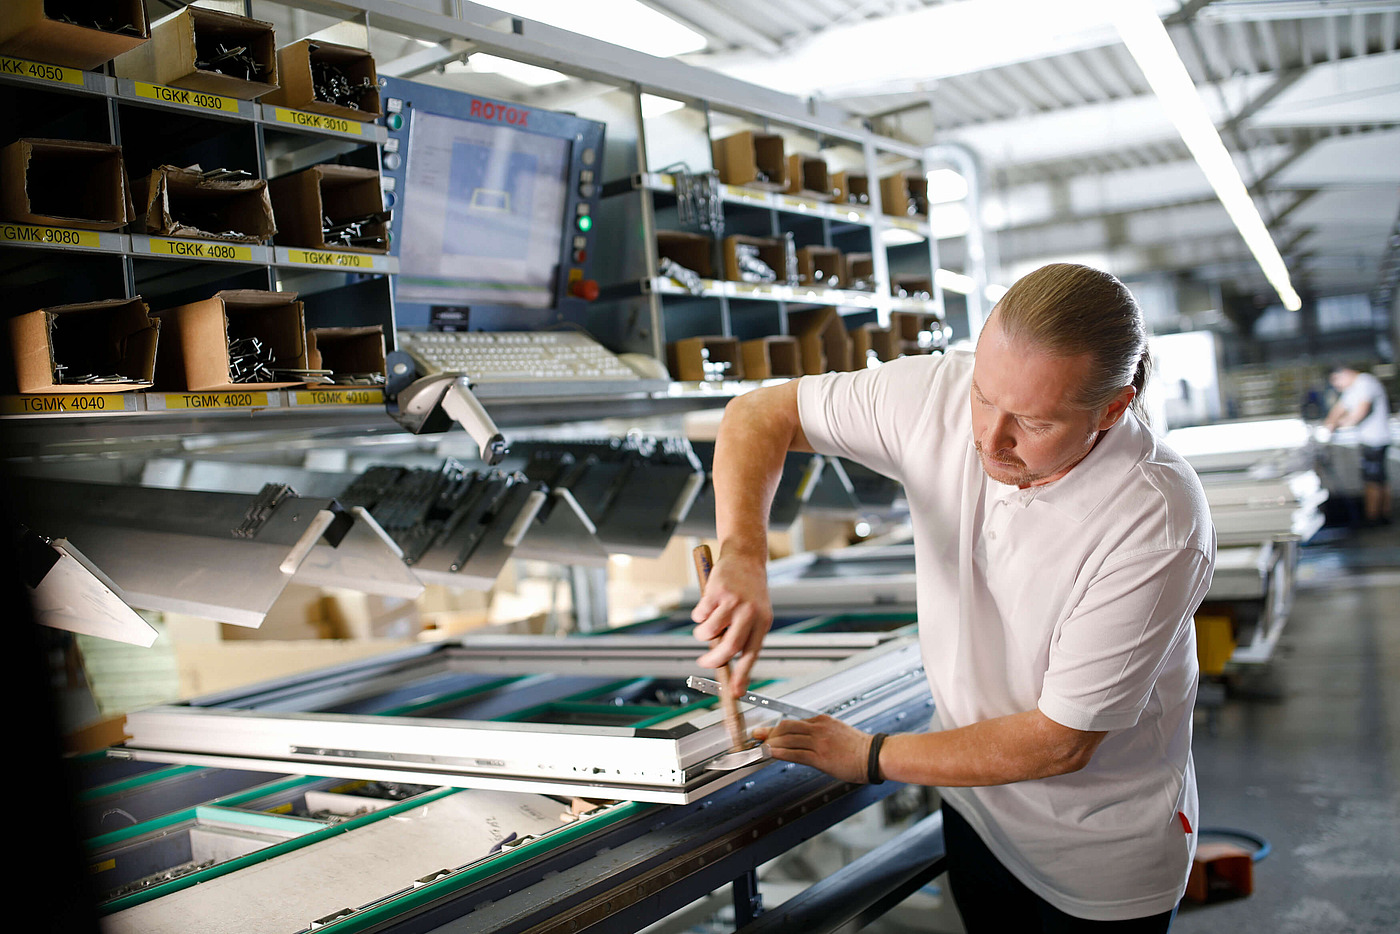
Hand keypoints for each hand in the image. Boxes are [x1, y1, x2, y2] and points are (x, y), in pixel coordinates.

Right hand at [691, 551, 771, 693]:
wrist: (745, 557)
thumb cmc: (749, 590)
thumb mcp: (755, 613)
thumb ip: (743, 636)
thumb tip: (725, 664)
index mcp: (763, 622)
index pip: (752, 654)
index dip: (743, 675)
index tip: (735, 692)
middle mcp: (750, 613)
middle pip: (729, 647)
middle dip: (713, 660)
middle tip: (704, 662)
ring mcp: (733, 601)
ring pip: (709, 632)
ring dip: (702, 634)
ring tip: (707, 625)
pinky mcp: (716, 591)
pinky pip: (699, 615)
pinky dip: (698, 615)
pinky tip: (708, 603)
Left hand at [753, 716, 874, 784]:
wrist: (873, 755)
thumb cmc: (857, 748)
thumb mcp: (836, 733)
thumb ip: (818, 733)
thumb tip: (801, 739)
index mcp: (821, 721)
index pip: (792, 721)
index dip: (775, 727)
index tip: (764, 730)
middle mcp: (818, 728)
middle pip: (786, 727)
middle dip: (769, 733)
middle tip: (757, 738)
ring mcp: (819, 742)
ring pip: (787, 739)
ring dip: (770, 744)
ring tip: (760, 748)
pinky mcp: (820, 757)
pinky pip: (795, 753)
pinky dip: (779, 753)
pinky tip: (770, 754)